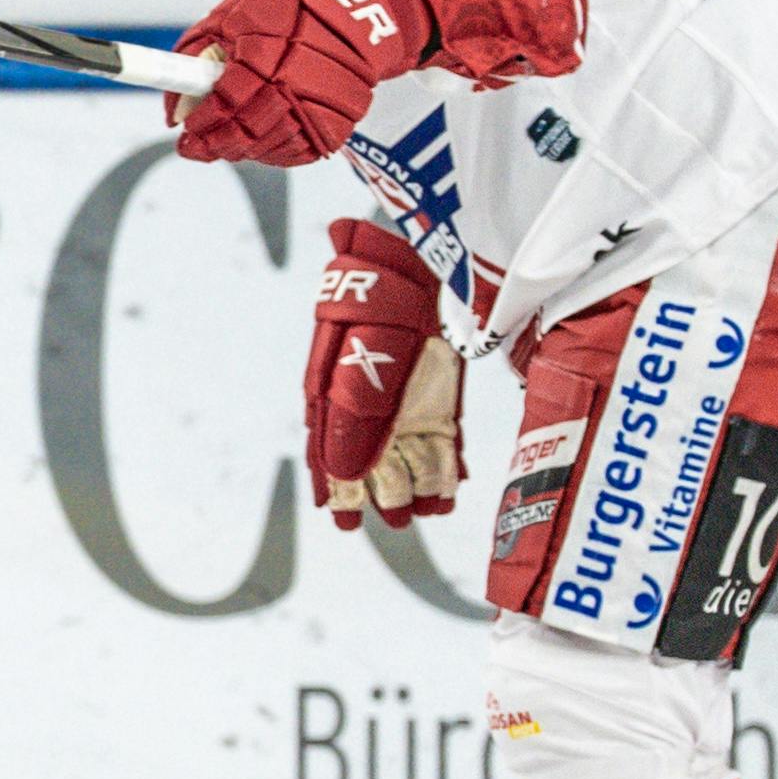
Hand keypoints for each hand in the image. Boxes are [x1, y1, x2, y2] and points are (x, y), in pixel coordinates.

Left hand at [169, 0, 425, 166]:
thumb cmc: (273, 4)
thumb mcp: (223, 19)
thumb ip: (191, 63)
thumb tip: (174, 117)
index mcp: (267, 39)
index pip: (229, 96)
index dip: (204, 119)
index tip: (188, 129)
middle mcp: (303, 67)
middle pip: (256, 124)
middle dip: (220, 142)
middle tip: (200, 146)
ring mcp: (331, 91)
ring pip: (282, 140)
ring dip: (249, 150)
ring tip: (227, 145)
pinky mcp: (348, 109)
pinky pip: (310, 147)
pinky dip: (281, 153)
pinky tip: (261, 146)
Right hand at [304, 217, 458, 528]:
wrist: (425, 256)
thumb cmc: (382, 296)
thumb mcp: (360, 349)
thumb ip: (351, 406)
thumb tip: (339, 468)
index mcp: (334, 386)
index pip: (328, 443)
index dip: (332, 482)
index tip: (338, 517)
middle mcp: (368, 397)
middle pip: (367, 454)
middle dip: (374, 491)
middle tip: (385, 522)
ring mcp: (405, 394)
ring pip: (406, 451)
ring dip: (411, 482)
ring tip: (416, 513)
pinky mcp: (439, 391)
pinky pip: (441, 437)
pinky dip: (445, 464)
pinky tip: (449, 490)